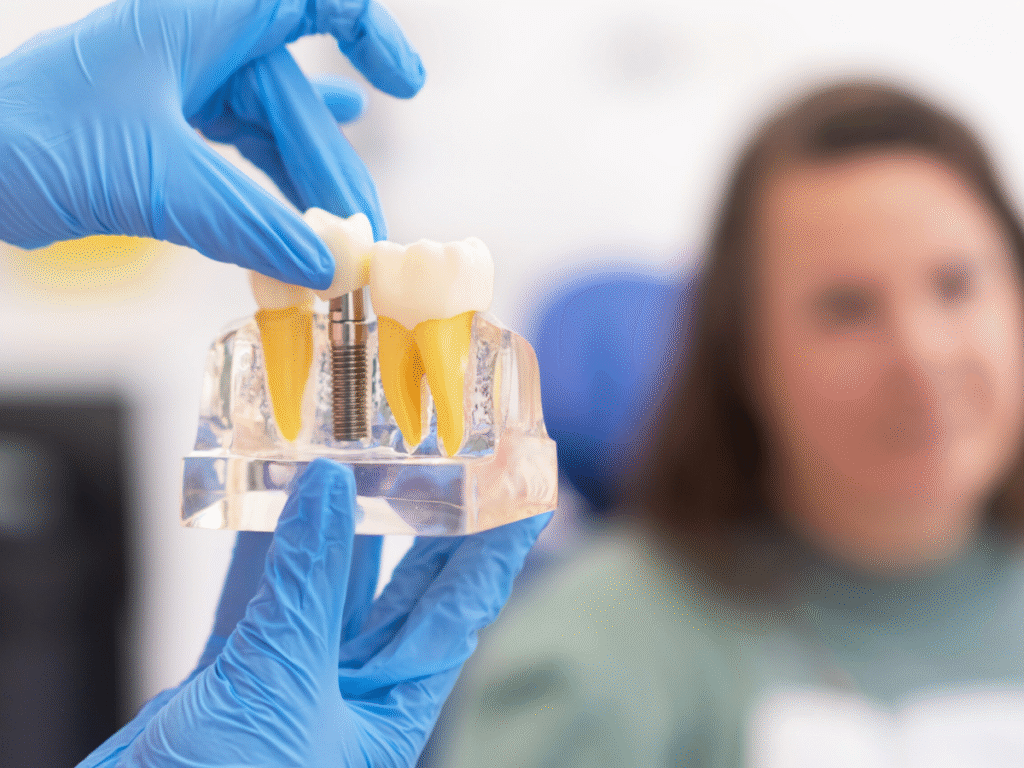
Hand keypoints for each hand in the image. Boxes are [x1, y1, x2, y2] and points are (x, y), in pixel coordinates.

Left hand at [0, 0, 423, 288]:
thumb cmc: (26, 140)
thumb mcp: (154, 183)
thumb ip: (249, 225)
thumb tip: (326, 266)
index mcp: (197, 19)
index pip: (309, 2)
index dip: (367, 32)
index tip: (404, 87)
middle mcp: (197, 43)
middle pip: (294, 97)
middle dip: (332, 167)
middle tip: (359, 236)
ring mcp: (182, 82)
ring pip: (272, 131)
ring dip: (307, 184)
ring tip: (342, 235)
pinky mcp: (169, 122)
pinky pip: (243, 148)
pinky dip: (275, 182)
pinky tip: (308, 201)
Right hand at [80, 459, 552, 765]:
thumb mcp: (283, 686)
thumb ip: (306, 585)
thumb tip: (331, 488)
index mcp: (391, 713)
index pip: (461, 613)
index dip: (497, 552)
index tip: (526, 494)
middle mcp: (350, 693)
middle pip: (404, 591)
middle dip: (429, 524)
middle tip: (451, 458)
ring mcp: (289, 680)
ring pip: (327, 583)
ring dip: (338, 524)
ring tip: (359, 457)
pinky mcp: (229, 674)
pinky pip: (255, 595)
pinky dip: (262, 547)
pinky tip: (272, 496)